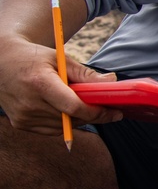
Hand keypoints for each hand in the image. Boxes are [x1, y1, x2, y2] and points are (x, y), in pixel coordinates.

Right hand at [0, 36, 119, 133]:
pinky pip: (52, 129)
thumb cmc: (33, 58)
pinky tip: (66, 110)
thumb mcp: (60, 59)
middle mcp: (29, 103)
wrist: (0, 62)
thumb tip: (112, 82)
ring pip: (64, 127)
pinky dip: (64, 122)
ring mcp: (23, 116)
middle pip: (72, 118)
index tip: (115, 112)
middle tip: (109, 109)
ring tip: (86, 106)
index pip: (74, 107)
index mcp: (40, 83)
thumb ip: (86, 74)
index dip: (98, 113)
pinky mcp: (20, 124)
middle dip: (94, 115)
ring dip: (79, 119)